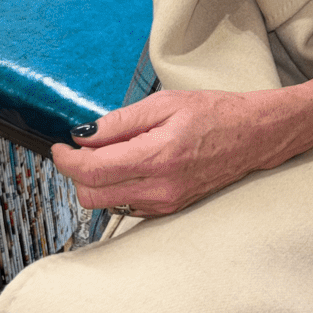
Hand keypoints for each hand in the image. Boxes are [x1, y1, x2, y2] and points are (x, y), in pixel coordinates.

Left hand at [51, 88, 277, 216]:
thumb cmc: (214, 114)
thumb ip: (120, 121)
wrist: (253, 136)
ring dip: (97, 180)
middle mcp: (159, 187)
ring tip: (111, 153)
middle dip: (77, 172)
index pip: (92, 170)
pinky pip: (126, 205)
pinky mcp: (168, 209)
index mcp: (156, 156)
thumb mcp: (165, 103)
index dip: (66, 160)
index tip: (59, 146)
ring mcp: (164, 203)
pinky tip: (130, 165)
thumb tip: (83, 135)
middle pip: (91, 195)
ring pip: (106, 203)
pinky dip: (117, 187)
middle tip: (83, 147)